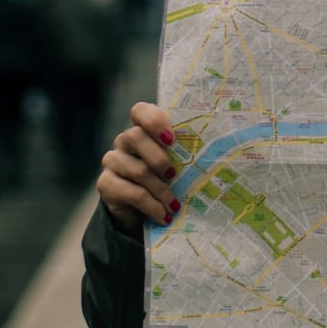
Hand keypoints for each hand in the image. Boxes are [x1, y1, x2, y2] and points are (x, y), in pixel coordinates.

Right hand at [96, 102, 179, 239]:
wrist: (142, 214)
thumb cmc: (168, 183)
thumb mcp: (179, 166)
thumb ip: (187, 155)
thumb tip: (220, 153)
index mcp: (144, 130)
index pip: (140, 111)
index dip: (154, 121)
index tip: (172, 139)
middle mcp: (124, 141)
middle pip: (135, 136)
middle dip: (159, 157)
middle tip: (174, 174)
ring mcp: (113, 161)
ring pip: (137, 169)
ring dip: (161, 190)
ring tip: (175, 205)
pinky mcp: (106, 184)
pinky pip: (131, 193)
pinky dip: (152, 206)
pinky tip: (164, 216)